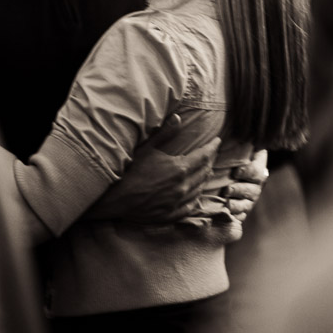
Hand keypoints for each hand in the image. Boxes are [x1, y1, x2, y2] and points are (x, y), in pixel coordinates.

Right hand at [85, 114, 219, 223]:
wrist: (115, 198)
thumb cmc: (130, 170)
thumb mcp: (147, 148)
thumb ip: (165, 133)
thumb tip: (178, 117)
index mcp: (180, 169)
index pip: (204, 156)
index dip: (212, 147)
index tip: (217, 141)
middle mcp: (183, 187)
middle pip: (204, 172)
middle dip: (209, 161)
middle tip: (211, 153)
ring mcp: (178, 203)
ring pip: (200, 189)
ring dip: (204, 178)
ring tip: (205, 170)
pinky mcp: (171, 215)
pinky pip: (191, 206)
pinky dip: (196, 197)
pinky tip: (196, 194)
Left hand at [220, 148, 268, 222]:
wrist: (222, 168)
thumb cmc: (226, 153)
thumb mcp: (232, 145)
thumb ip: (235, 141)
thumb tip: (221, 133)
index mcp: (256, 163)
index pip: (257, 168)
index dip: (248, 171)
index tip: (236, 172)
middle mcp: (257, 180)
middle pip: (254, 188)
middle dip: (240, 190)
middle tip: (227, 190)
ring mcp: (252, 195)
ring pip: (249, 202)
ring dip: (238, 203)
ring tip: (226, 202)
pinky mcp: (244, 208)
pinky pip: (243, 214)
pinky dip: (236, 214)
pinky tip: (228, 214)